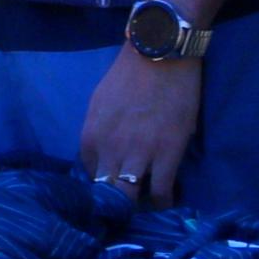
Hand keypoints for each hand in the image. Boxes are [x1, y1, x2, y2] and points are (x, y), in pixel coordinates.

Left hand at [78, 47, 204, 202]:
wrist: (159, 53)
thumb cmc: (129, 74)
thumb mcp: (99, 104)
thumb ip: (99, 132)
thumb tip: (104, 154)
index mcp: (91, 137)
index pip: (90, 176)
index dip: (104, 182)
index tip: (115, 182)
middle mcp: (110, 149)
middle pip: (106, 193)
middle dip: (115, 203)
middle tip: (128, 203)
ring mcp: (139, 153)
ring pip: (130, 198)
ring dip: (138, 204)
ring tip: (147, 202)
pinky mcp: (167, 153)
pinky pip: (162, 192)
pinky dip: (164, 200)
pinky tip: (167, 198)